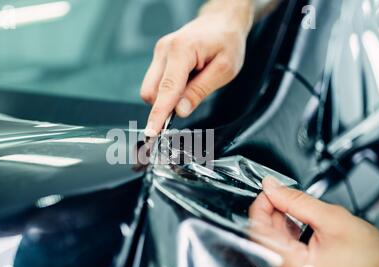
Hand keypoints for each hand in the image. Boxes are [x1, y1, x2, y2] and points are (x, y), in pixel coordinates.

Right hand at [141, 0, 254, 136]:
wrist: (222, 21)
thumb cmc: (227, 41)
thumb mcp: (224, 69)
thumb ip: (200, 91)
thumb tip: (180, 111)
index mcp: (182, 51)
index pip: (166, 90)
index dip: (158, 115)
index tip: (151, 133)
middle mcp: (165, 50)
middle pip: (151, 92)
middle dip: (164, 106)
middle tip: (189, 103)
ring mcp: (160, 52)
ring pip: (151, 89)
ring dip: (167, 97)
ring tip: (192, 85)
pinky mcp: (159, 57)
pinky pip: (156, 82)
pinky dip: (168, 90)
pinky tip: (186, 81)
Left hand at [249, 176, 378, 266]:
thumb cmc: (374, 262)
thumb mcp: (334, 220)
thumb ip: (297, 201)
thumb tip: (272, 187)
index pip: (259, 232)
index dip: (260, 206)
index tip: (267, 192)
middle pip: (265, 240)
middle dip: (271, 214)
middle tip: (281, 196)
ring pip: (272, 249)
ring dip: (279, 226)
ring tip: (294, 211)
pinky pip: (282, 259)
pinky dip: (287, 240)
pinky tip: (297, 228)